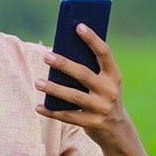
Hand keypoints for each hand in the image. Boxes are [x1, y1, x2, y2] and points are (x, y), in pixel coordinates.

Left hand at [35, 23, 132, 150]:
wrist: (117, 129)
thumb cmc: (103, 97)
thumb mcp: (104, 82)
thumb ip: (89, 69)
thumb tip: (61, 52)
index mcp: (114, 76)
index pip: (104, 53)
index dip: (92, 39)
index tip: (78, 26)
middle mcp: (110, 91)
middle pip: (84, 74)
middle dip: (64, 64)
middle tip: (46, 56)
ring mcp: (102, 108)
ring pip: (74, 96)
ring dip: (54, 89)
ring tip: (38, 82)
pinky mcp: (93, 124)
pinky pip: (69, 117)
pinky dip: (52, 112)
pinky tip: (39, 107)